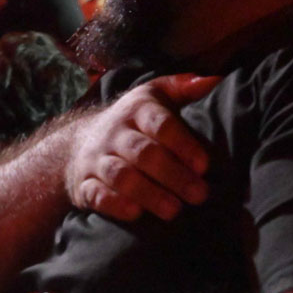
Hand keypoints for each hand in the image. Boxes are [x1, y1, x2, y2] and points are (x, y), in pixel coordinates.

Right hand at [65, 73, 219, 221]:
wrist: (78, 143)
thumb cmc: (132, 123)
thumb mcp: (154, 97)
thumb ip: (182, 88)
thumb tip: (214, 79)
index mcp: (135, 110)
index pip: (159, 124)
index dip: (182, 144)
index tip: (204, 165)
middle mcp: (113, 133)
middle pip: (142, 153)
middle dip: (173, 175)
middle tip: (199, 194)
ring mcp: (95, 160)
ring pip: (120, 175)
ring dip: (148, 193)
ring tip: (174, 210)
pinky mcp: (83, 184)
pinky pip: (95, 194)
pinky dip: (114, 203)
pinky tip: (135, 213)